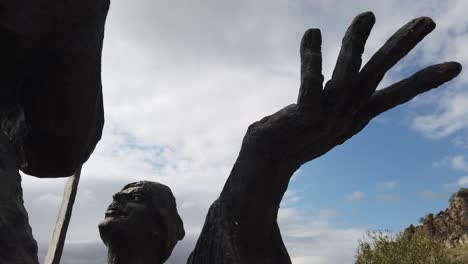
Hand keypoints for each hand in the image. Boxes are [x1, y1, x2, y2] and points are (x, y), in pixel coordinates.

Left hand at [245, 12, 460, 167]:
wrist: (265, 166)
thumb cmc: (291, 140)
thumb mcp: (320, 118)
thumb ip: (333, 96)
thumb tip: (339, 76)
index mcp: (353, 117)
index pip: (393, 95)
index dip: (423, 81)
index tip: (454, 67)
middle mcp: (345, 116)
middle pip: (378, 76)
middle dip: (402, 48)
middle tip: (428, 21)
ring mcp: (326, 118)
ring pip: (347, 74)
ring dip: (358, 43)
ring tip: (367, 14)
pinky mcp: (303, 117)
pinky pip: (309, 84)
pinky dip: (312, 60)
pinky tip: (313, 34)